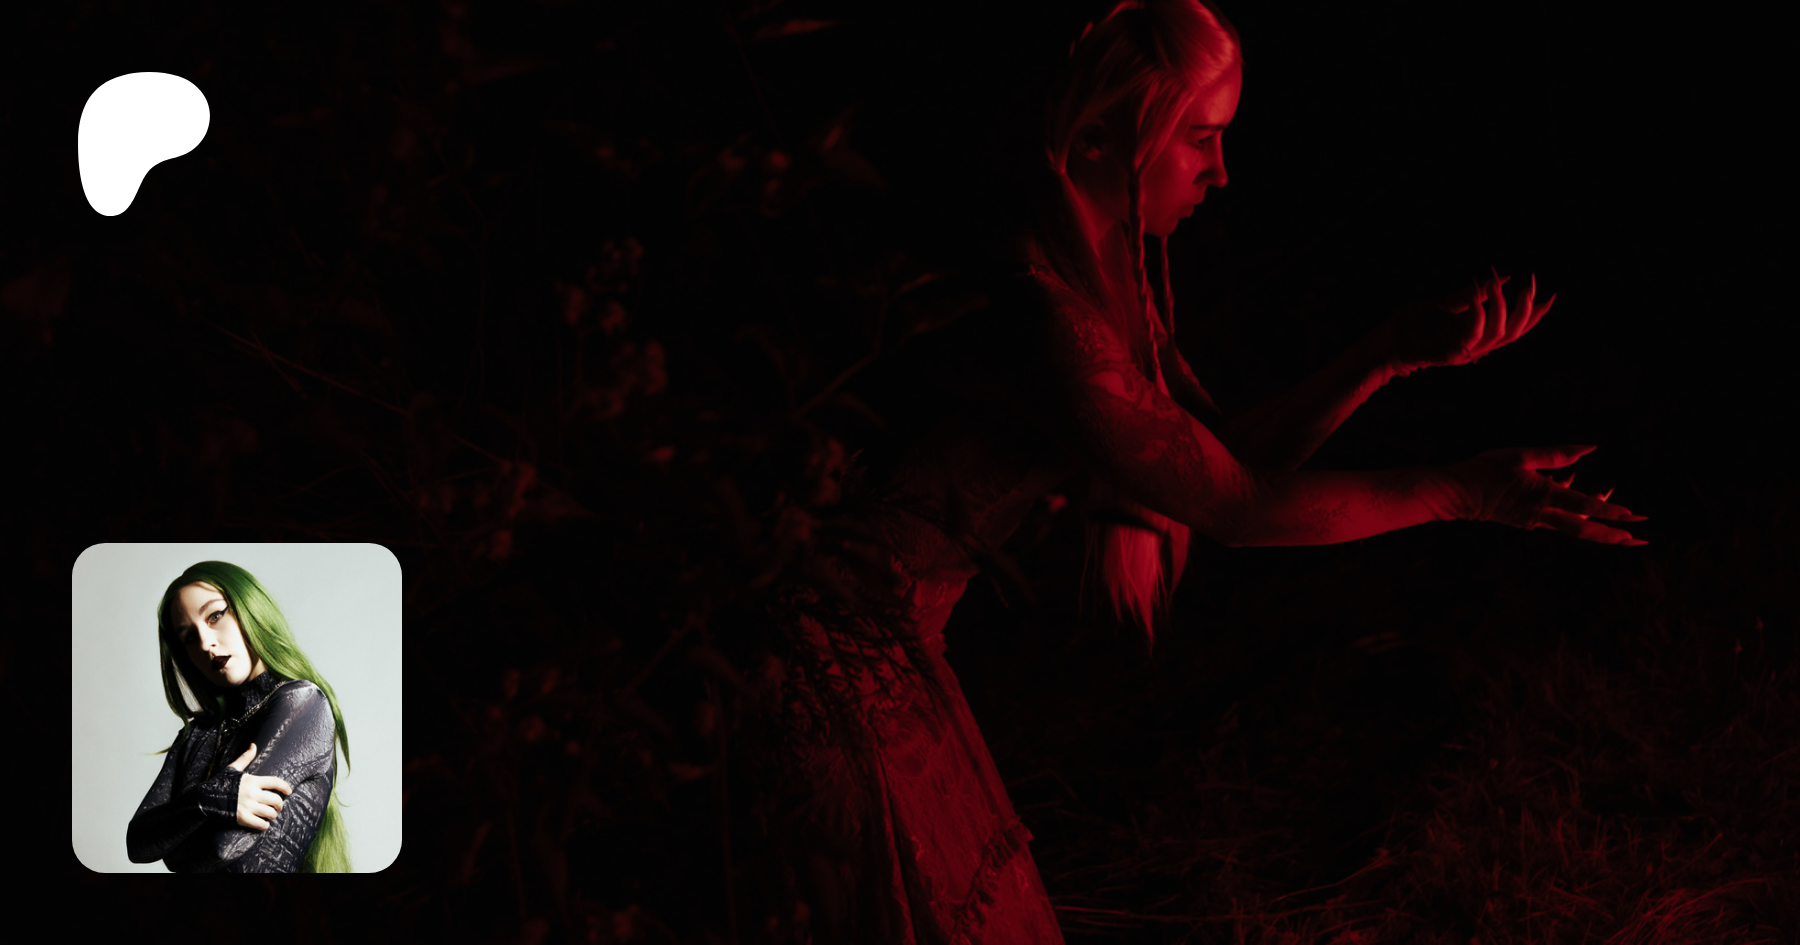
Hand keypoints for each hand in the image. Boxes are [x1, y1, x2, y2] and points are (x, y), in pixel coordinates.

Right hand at [227, 742, 293, 830]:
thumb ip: (245, 758)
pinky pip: (261, 824)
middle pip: (276, 800)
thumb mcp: (233, 768)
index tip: (289, 791)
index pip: (276, 782)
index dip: (285, 787)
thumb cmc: (221, 783)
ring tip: (270, 815)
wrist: (205, 798)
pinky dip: (265, 825)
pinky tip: (263, 823)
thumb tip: (253, 745)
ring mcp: (248, 806)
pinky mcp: (242, 818)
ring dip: (273, 815)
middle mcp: (252, 794)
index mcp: (252, 781)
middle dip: (279, 805)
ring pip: (270, 813)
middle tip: (278, 807)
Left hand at [1379, 268, 1554, 375]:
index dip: (1535, 315)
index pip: (1515, 328)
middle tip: (1530, 284)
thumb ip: (1470, 294)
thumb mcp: (1444, 305)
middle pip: (1515, 334)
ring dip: (1503, 307)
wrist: (1385, 343)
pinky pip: (1474, 334)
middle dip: (1527, 309)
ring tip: (1497, 283)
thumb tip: (1499, 276)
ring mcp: (1464, 352)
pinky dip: (1480, 313)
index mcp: (1478, 335)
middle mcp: (1475, 346)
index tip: (1550, 295)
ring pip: (1500, 335)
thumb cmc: (1411, 325)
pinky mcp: (1450, 353)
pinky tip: (1479, 292)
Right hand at [1448, 444, 1648, 544]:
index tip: (1633, 516)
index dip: (1610, 510)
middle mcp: (1542, 514)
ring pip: (1574, 526)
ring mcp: (1535, 522)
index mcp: (1542, 496)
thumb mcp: (1520, 455)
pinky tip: (1573, 485)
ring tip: (1618, 510)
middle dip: (1614, 536)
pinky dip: (1572, 509)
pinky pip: (1558, 519)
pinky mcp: (1528, 522)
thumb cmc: (1485, 469)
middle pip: (1585, 530)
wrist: (1456, 494)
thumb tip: (1589, 449)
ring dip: (1598, 525)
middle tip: (1639, 540)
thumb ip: (1556, 454)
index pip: (1584, 505)